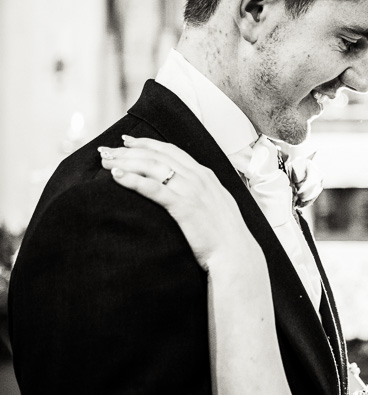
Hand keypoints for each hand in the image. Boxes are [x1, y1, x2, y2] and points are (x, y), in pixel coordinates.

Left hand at [99, 136, 259, 271]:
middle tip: (107, 151)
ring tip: (106, 162)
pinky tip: (117, 177)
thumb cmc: (224, 235)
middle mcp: (198, 177)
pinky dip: (133, 179)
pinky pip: (153, 188)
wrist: (235, 253)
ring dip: (126, 161)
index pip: (171, 151)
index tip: (127, 141)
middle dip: (129, 150)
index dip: (147, 143)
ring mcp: (191, 190)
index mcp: (205, 175)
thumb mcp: (216, 205)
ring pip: (153, 167)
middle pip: (157, 155)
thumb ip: (202, 193)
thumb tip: (187, 192)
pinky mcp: (183, 206)